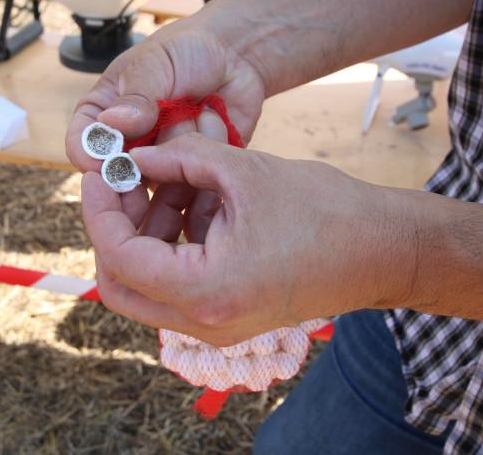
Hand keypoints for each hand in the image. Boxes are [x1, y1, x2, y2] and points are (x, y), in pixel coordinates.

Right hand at [66, 20, 266, 242]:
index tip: (106, 162)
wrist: (234, 53)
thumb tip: (112, 123)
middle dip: (144, 155)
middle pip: (119, 171)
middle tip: (165, 131)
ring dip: (181, 140)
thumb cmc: (184, 50)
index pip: (82, 143)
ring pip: (160, 173)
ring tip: (197, 107)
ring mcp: (161, 157)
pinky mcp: (192, 168)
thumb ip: (136, 96)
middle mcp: (129, 142)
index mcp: (104, 113)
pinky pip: (195, 174)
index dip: (90, 156)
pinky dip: (207, 145)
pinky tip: (214, 118)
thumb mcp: (154, 63)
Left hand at [82, 133, 415, 345]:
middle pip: (121, 284)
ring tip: (169, 180)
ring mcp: (216, 325)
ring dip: (147, 232)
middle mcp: (204, 322)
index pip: (118, 255)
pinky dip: (175, 244)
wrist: (383, 251)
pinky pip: (179, 285)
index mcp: (204, 291)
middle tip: (124, 183)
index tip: (101, 172)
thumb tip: (138, 157)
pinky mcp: (229, 315)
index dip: (100, 208)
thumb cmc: (326, 212)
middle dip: (114, 228)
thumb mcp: (244, 170)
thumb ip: (181, 157)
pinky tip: (194, 199)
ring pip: (148, 285)